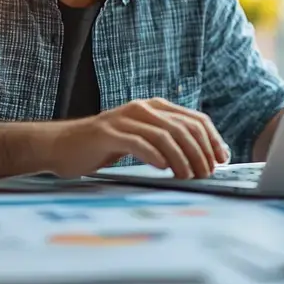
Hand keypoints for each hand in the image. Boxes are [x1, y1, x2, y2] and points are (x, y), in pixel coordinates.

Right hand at [48, 98, 230, 178]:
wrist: (63, 145)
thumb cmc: (104, 146)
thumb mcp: (141, 139)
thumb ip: (167, 142)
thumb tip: (201, 160)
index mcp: (155, 107)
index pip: (195, 119)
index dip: (212, 139)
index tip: (221, 160)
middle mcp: (143, 108)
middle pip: (183, 128)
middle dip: (200, 152)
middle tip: (206, 173)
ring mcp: (125, 118)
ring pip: (165, 135)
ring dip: (182, 158)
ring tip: (189, 176)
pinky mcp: (109, 132)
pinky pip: (139, 142)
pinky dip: (155, 156)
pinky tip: (164, 169)